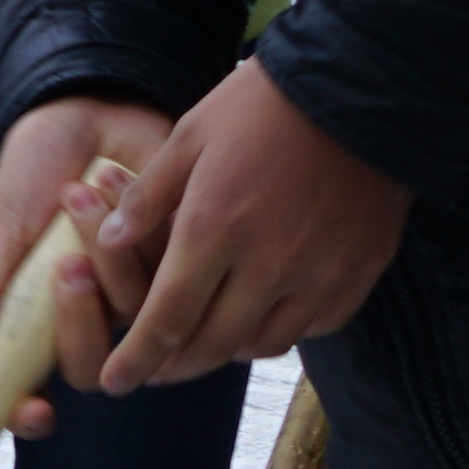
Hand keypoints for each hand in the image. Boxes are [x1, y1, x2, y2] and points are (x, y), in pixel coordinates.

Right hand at [0, 92, 177, 417]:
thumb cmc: (37, 169)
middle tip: (67, 266)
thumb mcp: (3, 219)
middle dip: (80, 320)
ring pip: (134, 312)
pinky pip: (171, 269)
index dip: (30, 413)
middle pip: (93, 367)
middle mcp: (89, 318)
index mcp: (36, 319)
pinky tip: (114, 179)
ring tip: (79, 193)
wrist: (89, 109)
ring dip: (106, 252)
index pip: (31, 388)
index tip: (32, 411)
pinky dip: (135, 224)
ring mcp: (136, 293)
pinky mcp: (179, 261)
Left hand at [95, 58, 415, 394]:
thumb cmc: (265, 103)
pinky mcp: (359, 272)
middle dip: (176, 366)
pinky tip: (268, 316)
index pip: (166, 318)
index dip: (136, 358)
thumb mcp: (192, 135)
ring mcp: (319, 273)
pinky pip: (314, 327)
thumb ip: (148, 196)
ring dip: (229, 350)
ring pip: (263, 343)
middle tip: (157, 370)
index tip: (114, 382)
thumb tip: (106, 243)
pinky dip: (283, 330)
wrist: (363, 86)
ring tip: (208, 343)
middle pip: (212, 346)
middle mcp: (267, 264)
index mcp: (214, 229)